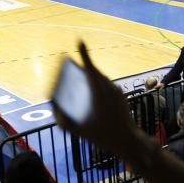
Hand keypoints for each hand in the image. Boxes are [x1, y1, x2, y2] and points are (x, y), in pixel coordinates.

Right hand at [54, 43, 153, 168]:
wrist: (128, 140)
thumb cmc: (103, 135)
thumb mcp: (80, 131)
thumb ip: (64, 122)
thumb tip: (56, 112)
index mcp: (99, 93)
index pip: (90, 69)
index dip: (85, 55)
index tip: (80, 42)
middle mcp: (109, 88)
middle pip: (95, 72)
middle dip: (85, 65)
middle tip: (75, 64)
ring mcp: (116, 91)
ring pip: (102, 78)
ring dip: (92, 76)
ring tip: (81, 78)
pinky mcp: (121, 95)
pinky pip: (107, 85)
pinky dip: (98, 84)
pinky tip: (93, 93)